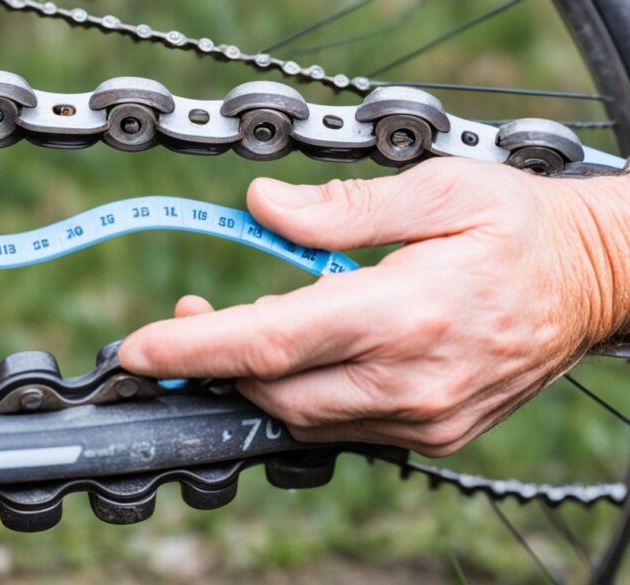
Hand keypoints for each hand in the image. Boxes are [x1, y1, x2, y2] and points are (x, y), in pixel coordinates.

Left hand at [119, 158, 629, 455]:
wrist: (591, 284)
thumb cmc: (517, 228)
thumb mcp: (436, 190)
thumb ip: (339, 207)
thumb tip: (261, 208)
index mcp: (406, 312)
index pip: (271, 341)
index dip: (192, 345)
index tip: (138, 346)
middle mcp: (411, 380)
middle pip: (273, 391)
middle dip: (214, 360)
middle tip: (190, 312)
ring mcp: (423, 418)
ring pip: (300, 418)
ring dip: (255, 378)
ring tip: (241, 326)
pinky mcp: (432, 435)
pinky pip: (338, 428)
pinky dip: (301, 395)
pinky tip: (300, 356)